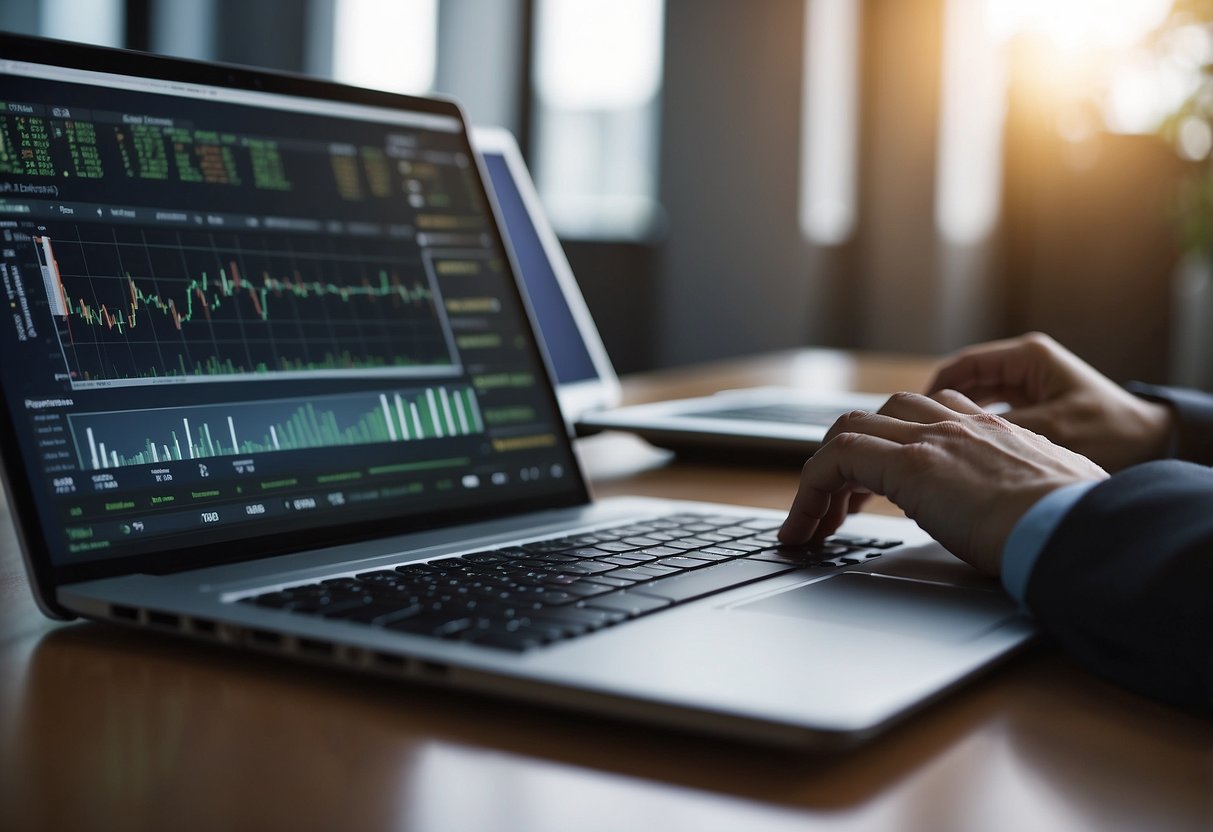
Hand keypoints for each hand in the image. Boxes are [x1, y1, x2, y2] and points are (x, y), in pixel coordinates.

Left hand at [778, 390, 1107, 575]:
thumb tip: (1020, 524)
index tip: (873, 487)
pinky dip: (809, 492)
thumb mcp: (1050, 504)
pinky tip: (803, 529)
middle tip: (836, 508)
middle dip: (849, 458)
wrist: (1086, 531)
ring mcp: (935, 439)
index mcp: (997, 432)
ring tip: (812, 524)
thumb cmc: (1078, 530)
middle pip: (880, 416)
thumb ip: (1023, 498)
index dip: (891, 446)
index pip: (927, 417)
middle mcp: (962, 425)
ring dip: (823, 476)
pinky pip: (836, 460)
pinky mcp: (911, 463)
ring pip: (850, 431)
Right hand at [927, 332, 1172, 471]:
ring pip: (976, 395)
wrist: (1152, 444)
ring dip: (956, 417)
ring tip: (936, 443)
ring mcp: (1030, 382)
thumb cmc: (1111, 433)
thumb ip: (996, 428)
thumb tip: (949, 434)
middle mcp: (1026, 364)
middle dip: (940, 405)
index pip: (962, 365)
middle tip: (918, 434)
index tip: (911, 417)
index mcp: (1027, 357)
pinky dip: (976, 426)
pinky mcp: (1034, 401)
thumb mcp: (1049, 429)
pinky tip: (964, 448)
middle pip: (965, 380)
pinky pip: (992, 409)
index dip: (932, 390)